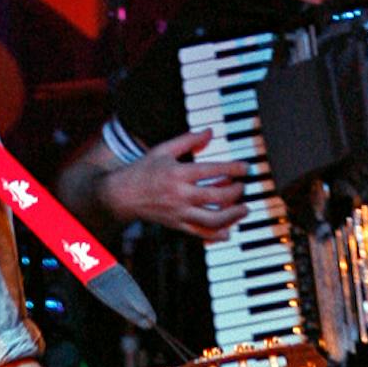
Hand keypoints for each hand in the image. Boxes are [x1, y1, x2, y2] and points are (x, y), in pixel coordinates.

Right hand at [101, 130, 244, 239]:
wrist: (122, 195)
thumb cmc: (142, 171)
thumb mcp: (163, 150)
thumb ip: (188, 140)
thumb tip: (210, 132)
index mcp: (178, 173)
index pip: (213, 170)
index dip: (234, 168)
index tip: (245, 167)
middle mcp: (181, 194)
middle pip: (218, 195)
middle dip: (237, 191)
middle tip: (243, 186)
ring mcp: (180, 212)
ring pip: (214, 219)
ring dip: (234, 215)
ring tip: (244, 208)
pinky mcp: (178, 225)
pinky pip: (203, 233)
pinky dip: (219, 234)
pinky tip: (229, 229)